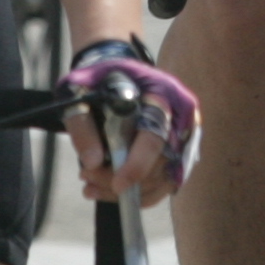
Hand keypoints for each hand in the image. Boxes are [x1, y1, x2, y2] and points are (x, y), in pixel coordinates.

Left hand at [57, 36, 197, 203]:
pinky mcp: (180, 152)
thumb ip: (82, 123)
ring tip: (91, 186)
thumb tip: (92, 162)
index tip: (118, 185)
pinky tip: (107, 191)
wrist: (118, 71)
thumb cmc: (99, 79)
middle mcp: (182, 115)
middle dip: (122, 179)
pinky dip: (138, 193)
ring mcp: (185, 135)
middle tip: (86, 177)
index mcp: (162, 93)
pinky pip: (164, 183)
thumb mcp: (80, 91)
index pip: (155, 136)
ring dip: (127, 191)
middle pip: (160, 163)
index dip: (137, 164)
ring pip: (162, 178)